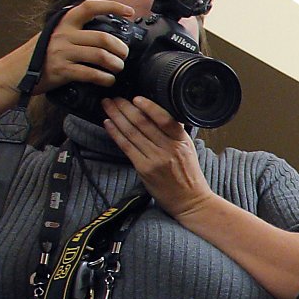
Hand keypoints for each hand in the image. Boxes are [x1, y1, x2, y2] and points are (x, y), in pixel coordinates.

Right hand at [16, 0, 139, 95]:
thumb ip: (74, 31)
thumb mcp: (53, 35)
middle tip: (124, 54)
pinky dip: (105, 78)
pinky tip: (108, 80)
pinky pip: (91, 73)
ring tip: (118, 68)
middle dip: (120, 48)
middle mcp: (63, 35)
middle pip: (102, 37)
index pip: (90, 7)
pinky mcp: (62, 70)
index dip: (112, 6)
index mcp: (64, 23)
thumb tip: (103, 33)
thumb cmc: (38, 54)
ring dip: (115, 64)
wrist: (15, 72)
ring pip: (100, 55)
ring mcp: (62, 53)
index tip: (130, 12)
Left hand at [101, 96, 212, 217]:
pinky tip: (108, 124)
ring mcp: (156, 159)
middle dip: (125, 108)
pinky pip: (127, 147)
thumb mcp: (188, 149)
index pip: (164, 119)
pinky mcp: (144, 169)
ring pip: (132, 133)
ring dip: (117, 117)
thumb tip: (159, 115)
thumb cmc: (189, 176)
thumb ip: (175, 133)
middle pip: (143, 123)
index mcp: (182, 141)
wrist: (190, 201)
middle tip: (114, 97)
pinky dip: (116, 134)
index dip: (149, 107)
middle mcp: (169, 149)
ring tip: (107, 106)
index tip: (136, 97)